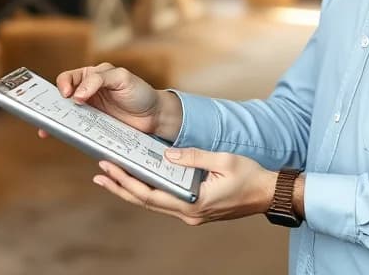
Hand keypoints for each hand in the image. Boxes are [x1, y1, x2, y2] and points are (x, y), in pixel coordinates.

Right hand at [37, 63, 175, 137]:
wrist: (155, 117)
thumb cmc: (140, 92)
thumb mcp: (122, 78)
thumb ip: (99, 80)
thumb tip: (78, 94)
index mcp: (92, 76)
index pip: (69, 77)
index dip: (64, 84)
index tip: (68, 95)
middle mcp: (88, 93)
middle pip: (62, 97)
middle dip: (52, 104)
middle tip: (46, 113)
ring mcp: (89, 111)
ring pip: (66, 114)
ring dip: (55, 120)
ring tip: (46, 128)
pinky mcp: (93, 127)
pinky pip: (76, 128)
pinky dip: (66, 131)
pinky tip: (59, 136)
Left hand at [93, 147, 276, 225]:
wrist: (268, 194)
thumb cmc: (250, 177)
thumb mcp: (223, 160)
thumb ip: (193, 156)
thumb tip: (167, 155)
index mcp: (192, 203)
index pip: (150, 195)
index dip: (126, 182)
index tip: (109, 168)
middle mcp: (188, 214)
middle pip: (146, 202)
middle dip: (121, 187)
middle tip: (100, 173)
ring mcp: (191, 214)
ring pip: (153, 204)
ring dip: (131, 190)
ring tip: (111, 178)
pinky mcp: (194, 210)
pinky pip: (165, 202)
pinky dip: (148, 191)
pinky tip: (138, 181)